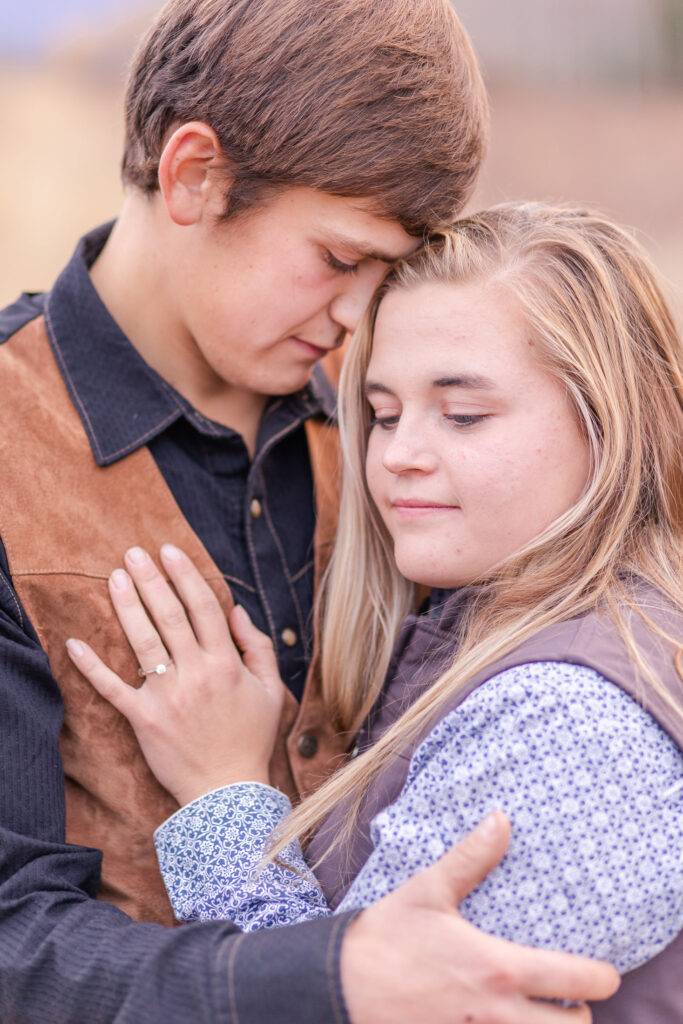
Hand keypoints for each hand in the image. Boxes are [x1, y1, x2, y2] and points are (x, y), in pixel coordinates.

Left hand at [66, 544, 284, 805]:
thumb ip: (257, 646)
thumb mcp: (271, 690)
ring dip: (127, 606)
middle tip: (134, 553)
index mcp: (226, 664)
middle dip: (151, 580)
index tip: (170, 552)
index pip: (203, 607)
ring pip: (143, 642)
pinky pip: (114, 689)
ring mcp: (168, 696)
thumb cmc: (251, 738)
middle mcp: (197, 674)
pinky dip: (92, 667)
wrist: (228, 791)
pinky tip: (75, 643)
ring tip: (115, 577)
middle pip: (170, 616)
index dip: (185, 575)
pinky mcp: (145, 719)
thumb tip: (236, 609)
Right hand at [341, 812, 619, 1023]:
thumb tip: (501, 819)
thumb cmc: (385, 937)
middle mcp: (498, 1015)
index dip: (601, 977)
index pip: (578, 981)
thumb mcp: (429, 891)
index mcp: (499, 969)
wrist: (339, 987)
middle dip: (579, 1015)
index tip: (602, 972)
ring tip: (537, 1014)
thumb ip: (471, 858)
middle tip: (567, 998)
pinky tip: (498, 1023)